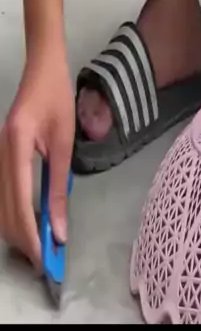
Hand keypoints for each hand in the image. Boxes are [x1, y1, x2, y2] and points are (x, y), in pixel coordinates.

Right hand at [0, 50, 74, 267]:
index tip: (44, 258)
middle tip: (45, 261)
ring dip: (17, 229)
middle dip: (22, 238)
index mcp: (15, 146)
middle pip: (4, 209)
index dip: (30, 233)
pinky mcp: (0, 157)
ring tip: (40, 246)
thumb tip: (58, 226)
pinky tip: (31, 223)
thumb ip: (59, 185)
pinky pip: (3, 193)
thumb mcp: (64, 142)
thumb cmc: (57, 99)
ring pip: (0, 205)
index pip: (19, 201)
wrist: (42, 69)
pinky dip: (15, 213)